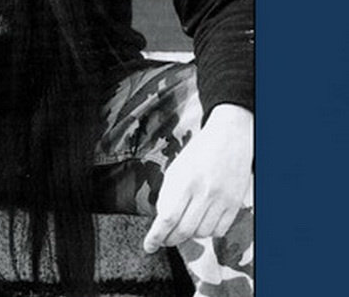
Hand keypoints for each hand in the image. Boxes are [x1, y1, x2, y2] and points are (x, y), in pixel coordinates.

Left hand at [143, 103, 252, 252]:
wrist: (230, 137)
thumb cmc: (199, 152)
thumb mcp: (177, 168)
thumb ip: (169, 194)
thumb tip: (162, 221)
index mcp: (185, 180)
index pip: (168, 217)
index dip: (156, 236)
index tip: (149, 246)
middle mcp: (204, 192)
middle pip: (184, 230)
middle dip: (170, 240)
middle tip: (163, 240)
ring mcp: (222, 199)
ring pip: (202, 233)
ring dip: (189, 235)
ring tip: (183, 226)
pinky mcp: (235, 204)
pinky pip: (220, 230)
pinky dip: (208, 232)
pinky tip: (201, 223)